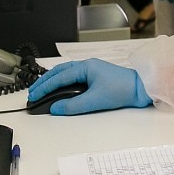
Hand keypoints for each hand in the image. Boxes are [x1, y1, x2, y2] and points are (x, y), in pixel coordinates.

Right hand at [27, 58, 151, 114]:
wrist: (140, 89)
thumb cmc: (122, 90)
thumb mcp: (95, 100)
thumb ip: (73, 105)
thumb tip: (56, 108)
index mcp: (86, 67)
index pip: (59, 77)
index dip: (45, 87)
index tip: (34, 96)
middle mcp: (87, 66)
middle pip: (59, 72)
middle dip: (45, 82)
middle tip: (33, 92)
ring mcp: (91, 70)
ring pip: (66, 73)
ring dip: (53, 81)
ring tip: (42, 90)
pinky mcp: (95, 76)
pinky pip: (73, 77)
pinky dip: (63, 82)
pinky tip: (59, 89)